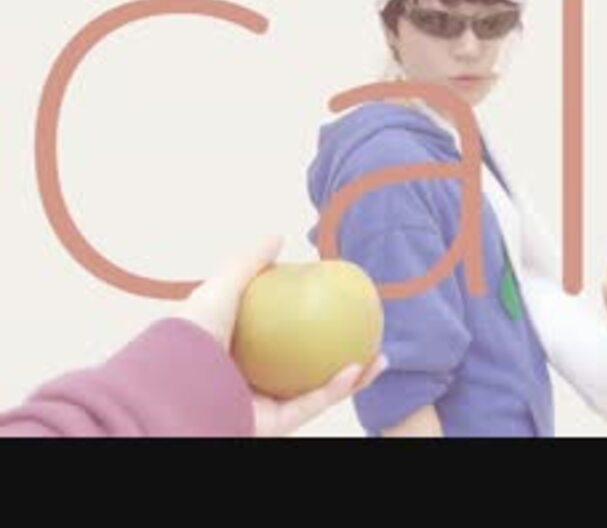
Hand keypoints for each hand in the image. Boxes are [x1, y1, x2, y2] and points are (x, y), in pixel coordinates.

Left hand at [177, 235, 387, 436]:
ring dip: (353, 374)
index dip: (313, 320)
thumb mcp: (221, 288)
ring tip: (379, 354)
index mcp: (239, 348)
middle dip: (342, 351)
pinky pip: (311, 404)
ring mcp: (262, 403)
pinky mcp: (271, 425)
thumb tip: (277, 237)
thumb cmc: (189, 338)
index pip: (284, 333)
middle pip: (307, 362)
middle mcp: (251, 377)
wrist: (172, 389)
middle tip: (367, 332)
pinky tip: (359, 368)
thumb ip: (250, 263)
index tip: (340, 304)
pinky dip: (337, 388)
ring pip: (318, 388)